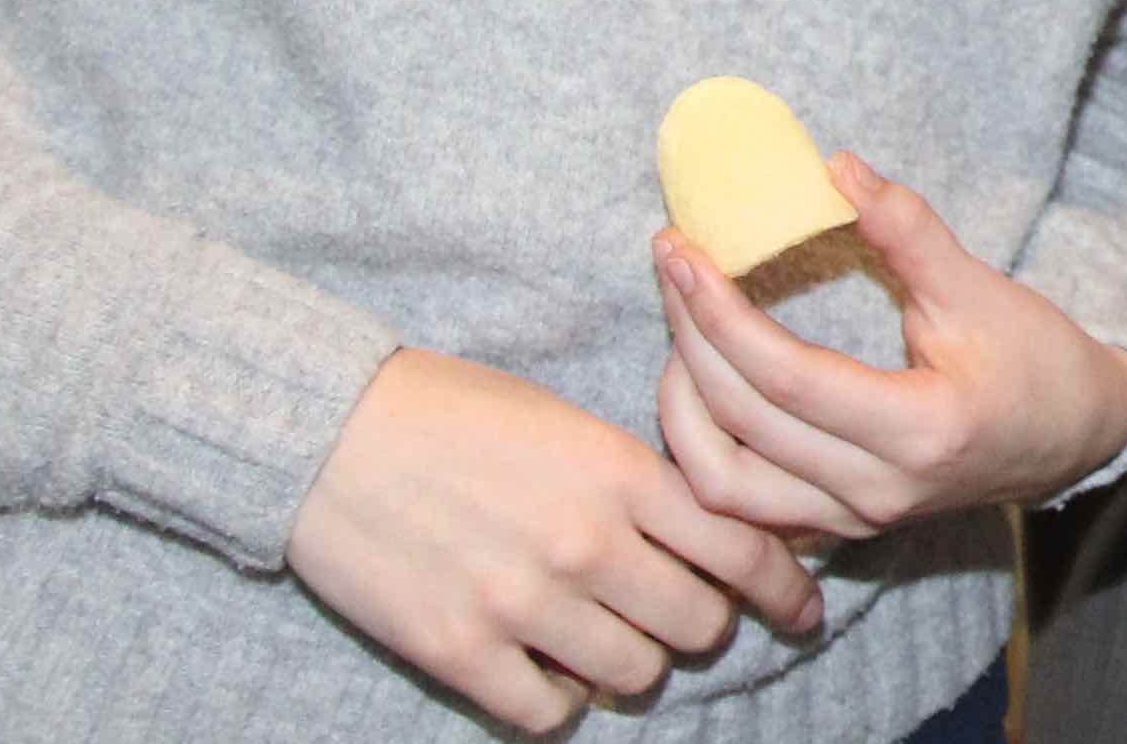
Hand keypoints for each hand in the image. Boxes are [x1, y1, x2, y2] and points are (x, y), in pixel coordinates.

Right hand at [284, 346, 822, 733]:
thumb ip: (638, 481)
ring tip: (607, 638)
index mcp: (620, 474)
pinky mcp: (459, 652)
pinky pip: (550, 714)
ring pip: (635, 675)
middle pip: (698, 624)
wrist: (326, 430)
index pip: (742, 550)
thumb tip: (707, 533)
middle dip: (702, 624)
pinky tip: (545, 668)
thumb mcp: (567, 423)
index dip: (783, 588)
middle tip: (681, 615)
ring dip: (633, 663)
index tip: (801, 608)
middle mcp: (584, 544)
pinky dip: (559, 698)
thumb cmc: (451, 412)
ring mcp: (522, 605)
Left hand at [654, 151, 1126, 539]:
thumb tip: (836, 166)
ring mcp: (855, 520)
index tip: (682, 250)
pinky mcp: (841, 527)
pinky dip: (704, 453)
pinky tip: (697, 393)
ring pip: (721, 487)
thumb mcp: (980, 288)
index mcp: (917, 430)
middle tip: (670, 265)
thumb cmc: (1037, 359)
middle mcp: (876, 489)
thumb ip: (907, 230)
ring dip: (681, 410)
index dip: (719, 313)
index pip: (784, 378)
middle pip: (740, 423)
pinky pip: (741, 510)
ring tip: (679, 334)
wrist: (1077, 438)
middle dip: (688, 336)